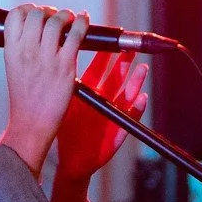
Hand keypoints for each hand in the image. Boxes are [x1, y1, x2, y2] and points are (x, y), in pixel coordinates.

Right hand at [0, 4, 85, 176]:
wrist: (32, 122)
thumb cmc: (25, 96)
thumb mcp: (14, 67)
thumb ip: (22, 47)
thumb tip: (37, 27)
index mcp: (11, 50)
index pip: (15, 15)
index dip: (28, 8)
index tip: (37, 13)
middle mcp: (27, 51)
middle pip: (36, 13)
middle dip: (48, 10)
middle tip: (56, 17)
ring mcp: (46, 58)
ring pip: (56, 20)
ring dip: (66, 15)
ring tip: (70, 20)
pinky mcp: (65, 66)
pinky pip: (76, 34)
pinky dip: (82, 23)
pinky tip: (84, 20)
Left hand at [54, 52, 145, 191]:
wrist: (72, 161)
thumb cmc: (67, 132)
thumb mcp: (65, 106)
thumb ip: (66, 86)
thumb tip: (59, 59)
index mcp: (90, 92)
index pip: (99, 68)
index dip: (105, 54)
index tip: (110, 40)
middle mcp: (103, 99)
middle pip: (116, 77)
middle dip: (124, 63)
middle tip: (131, 48)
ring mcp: (113, 113)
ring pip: (127, 94)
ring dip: (136, 82)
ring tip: (142, 68)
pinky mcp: (119, 129)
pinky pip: (130, 117)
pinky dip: (137, 108)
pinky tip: (141, 99)